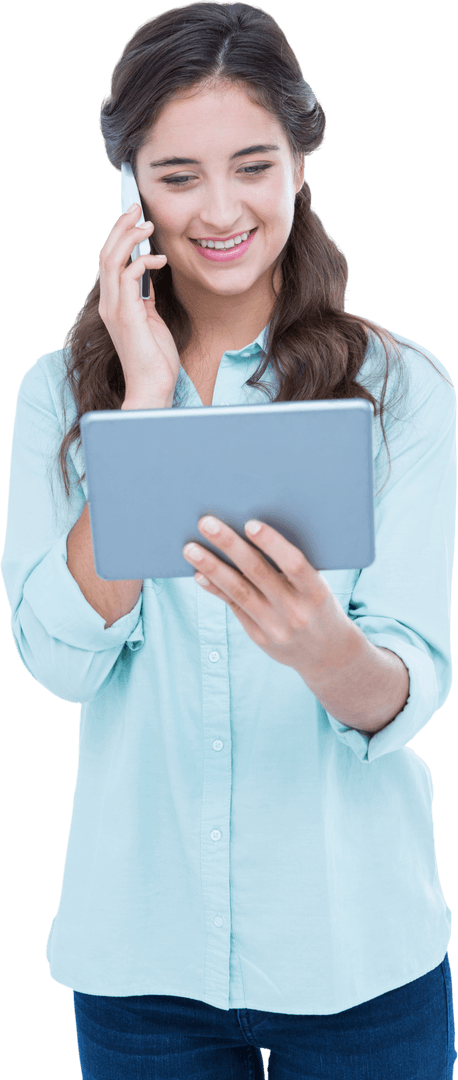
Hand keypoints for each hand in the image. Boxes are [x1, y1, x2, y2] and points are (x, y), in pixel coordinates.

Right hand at [98, 204, 180, 404]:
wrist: (152, 387)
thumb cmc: (154, 358)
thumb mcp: (151, 320)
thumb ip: (145, 298)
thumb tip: (149, 276)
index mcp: (114, 304)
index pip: (108, 261)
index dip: (118, 235)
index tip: (133, 217)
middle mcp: (109, 304)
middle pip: (105, 253)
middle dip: (120, 226)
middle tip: (137, 208)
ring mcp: (115, 309)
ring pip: (112, 259)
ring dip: (130, 237)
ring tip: (147, 224)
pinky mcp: (126, 315)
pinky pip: (128, 276)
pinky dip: (143, 261)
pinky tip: (159, 260)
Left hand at [182, 516, 355, 676]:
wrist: (329, 655)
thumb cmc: (320, 606)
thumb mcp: (319, 587)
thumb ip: (294, 568)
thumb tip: (252, 532)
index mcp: (316, 592)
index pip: (294, 564)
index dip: (272, 544)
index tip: (250, 523)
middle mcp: (295, 611)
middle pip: (257, 573)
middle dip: (230, 545)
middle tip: (206, 523)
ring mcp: (275, 627)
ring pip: (239, 591)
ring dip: (212, 567)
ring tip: (190, 549)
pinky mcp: (259, 637)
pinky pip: (234, 607)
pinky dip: (216, 589)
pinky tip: (199, 574)